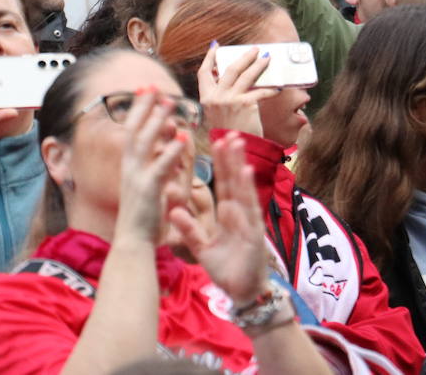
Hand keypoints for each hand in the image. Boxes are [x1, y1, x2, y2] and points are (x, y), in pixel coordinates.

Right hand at [112, 89, 191, 246]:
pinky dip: (170, 151)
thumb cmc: (143, 216)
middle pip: (134, 130)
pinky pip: (160, 167)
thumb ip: (156, 164)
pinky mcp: (149, 191)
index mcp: (130, 166)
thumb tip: (167, 144)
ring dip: (157, 121)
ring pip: (145, 143)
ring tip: (170, 103)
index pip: (132, 131)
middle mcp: (130, 168)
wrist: (133, 243)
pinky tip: (181, 136)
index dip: (138, 109)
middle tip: (154, 86)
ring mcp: (137, 178)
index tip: (146, 89)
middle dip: (143, 107)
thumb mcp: (147, 185)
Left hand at [169, 133, 268, 304]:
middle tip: (229, 132)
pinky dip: (247, 189)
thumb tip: (172, 210)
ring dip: (239, 164)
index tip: (217, 141)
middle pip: (234, 180)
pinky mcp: (253, 231)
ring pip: (242, 187)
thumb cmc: (226, 270)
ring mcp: (248, 220)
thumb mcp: (202, 248)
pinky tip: (244, 171)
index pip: (223, 184)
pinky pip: (249, 207)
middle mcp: (239, 213)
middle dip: (231, 157)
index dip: (220, 164)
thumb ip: (188, 229)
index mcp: (228, 215)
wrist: (242, 293)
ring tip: (235, 142)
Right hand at [198, 43, 276, 137]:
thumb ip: (220, 97)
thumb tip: (230, 78)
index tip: (215, 46)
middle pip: (230, 69)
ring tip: (267, 58)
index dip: (209, 57)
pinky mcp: (246, 104)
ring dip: (258, 65)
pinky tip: (278, 86)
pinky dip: (270, 89)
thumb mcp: (216, 113)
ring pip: (246, 75)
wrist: (233, 151)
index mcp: (206, 98)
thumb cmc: (227, 132)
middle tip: (254, 49)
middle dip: (243, 57)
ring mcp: (231, 100)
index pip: (203, 72)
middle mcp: (216, 97)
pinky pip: (260, 92)